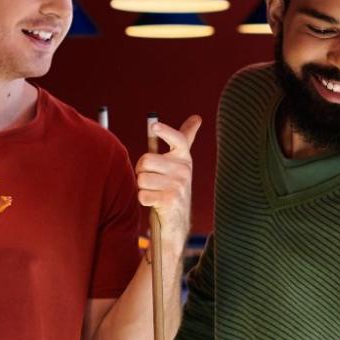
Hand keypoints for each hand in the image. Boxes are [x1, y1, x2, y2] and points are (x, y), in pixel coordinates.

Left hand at [139, 115, 202, 244]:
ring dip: (142, 187)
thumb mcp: (180, 163)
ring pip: (141, 179)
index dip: (166, 132)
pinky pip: (142, 195)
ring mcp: (178, 186)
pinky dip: (143, 200)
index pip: (178, 140)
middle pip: (146, 160)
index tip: (155, 126)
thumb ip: (185, 140)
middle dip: (141, 171)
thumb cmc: (173, 187)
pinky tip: (154, 202)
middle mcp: (184, 170)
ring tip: (154, 192)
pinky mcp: (170, 201)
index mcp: (184, 158)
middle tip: (151, 179)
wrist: (177, 221)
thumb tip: (197, 117)